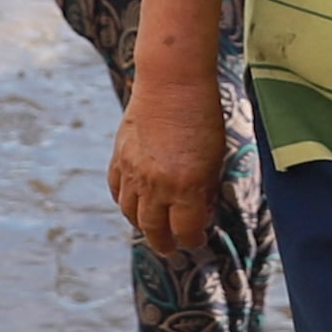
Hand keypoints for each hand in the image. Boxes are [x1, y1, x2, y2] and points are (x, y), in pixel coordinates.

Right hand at [111, 73, 225, 256]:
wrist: (171, 82)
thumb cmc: (202, 116)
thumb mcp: (215, 157)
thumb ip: (205, 188)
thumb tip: (200, 212)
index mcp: (186, 186)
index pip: (186, 230)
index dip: (193, 239)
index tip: (198, 239)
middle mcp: (156, 185)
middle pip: (154, 229)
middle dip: (164, 243)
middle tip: (171, 249)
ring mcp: (133, 172)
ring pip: (131, 213)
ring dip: (142, 226)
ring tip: (152, 230)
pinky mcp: (119, 158)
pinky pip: (116, 190)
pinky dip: (124, 202)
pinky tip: (134, 204)